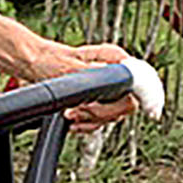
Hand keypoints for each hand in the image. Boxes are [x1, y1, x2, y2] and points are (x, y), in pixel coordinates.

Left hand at [19, 38, 137, 131]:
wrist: (31, 65)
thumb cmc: (49, 60)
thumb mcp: (72, 68)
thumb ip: (98, 76)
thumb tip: (118, 81)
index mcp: (115, 59)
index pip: (141, 84)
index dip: (148, 99)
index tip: (151, 113)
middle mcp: (114, 72)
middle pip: (126, 104)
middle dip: (102, 113)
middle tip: (78, 111)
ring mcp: (106, 86)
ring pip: (113, 114)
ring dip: (91, 120)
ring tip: (70, 114)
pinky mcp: (95, 99)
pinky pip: (100, 119)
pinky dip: (87, 124)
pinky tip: (73, 121)